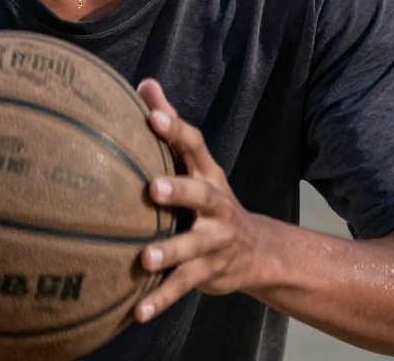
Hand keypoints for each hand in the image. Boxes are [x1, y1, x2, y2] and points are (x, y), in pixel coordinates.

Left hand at [132, 78, 272, 323]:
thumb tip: (144, 81)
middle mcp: (215, 206)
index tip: (151, 115)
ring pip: (193, 247)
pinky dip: (161, 300)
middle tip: (153, 189)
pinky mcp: (209, 273)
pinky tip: (137, 312)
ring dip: (169, 253)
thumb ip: (169, 122)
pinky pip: (183, 287)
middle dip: (179, 191)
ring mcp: (215, 241)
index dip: (174, 129)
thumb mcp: (195, 163)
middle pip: (200, 195)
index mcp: (207, 174)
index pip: (193, 145)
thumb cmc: (207, 197)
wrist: (257, 251)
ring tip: (144, 260)